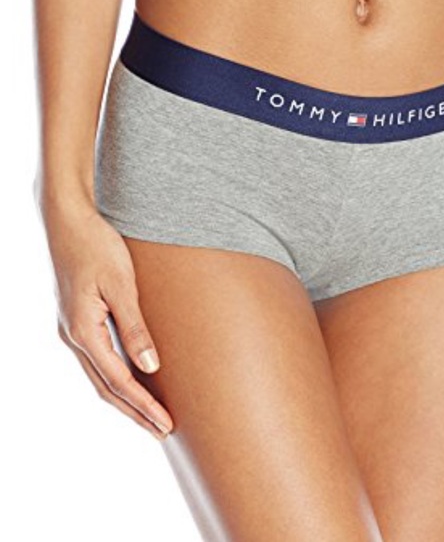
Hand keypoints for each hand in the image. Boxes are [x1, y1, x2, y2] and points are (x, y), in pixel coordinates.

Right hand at [42, 201, 173, 439]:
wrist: (68, 221)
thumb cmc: (96, 247)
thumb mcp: (121, 285)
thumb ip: (135, 327)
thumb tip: (151, 366)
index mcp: (84, 331)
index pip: (119, 381)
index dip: (144, 405)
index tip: (166, 423)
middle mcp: (74, 336)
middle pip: (106, 387)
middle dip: (135, 411)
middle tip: (162, 430)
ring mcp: (73, 329)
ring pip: (101, 377)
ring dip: (126, 398)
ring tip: (150, 415)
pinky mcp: (79, 320)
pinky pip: (98, 360)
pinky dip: (117, 378)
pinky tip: (133, 380)